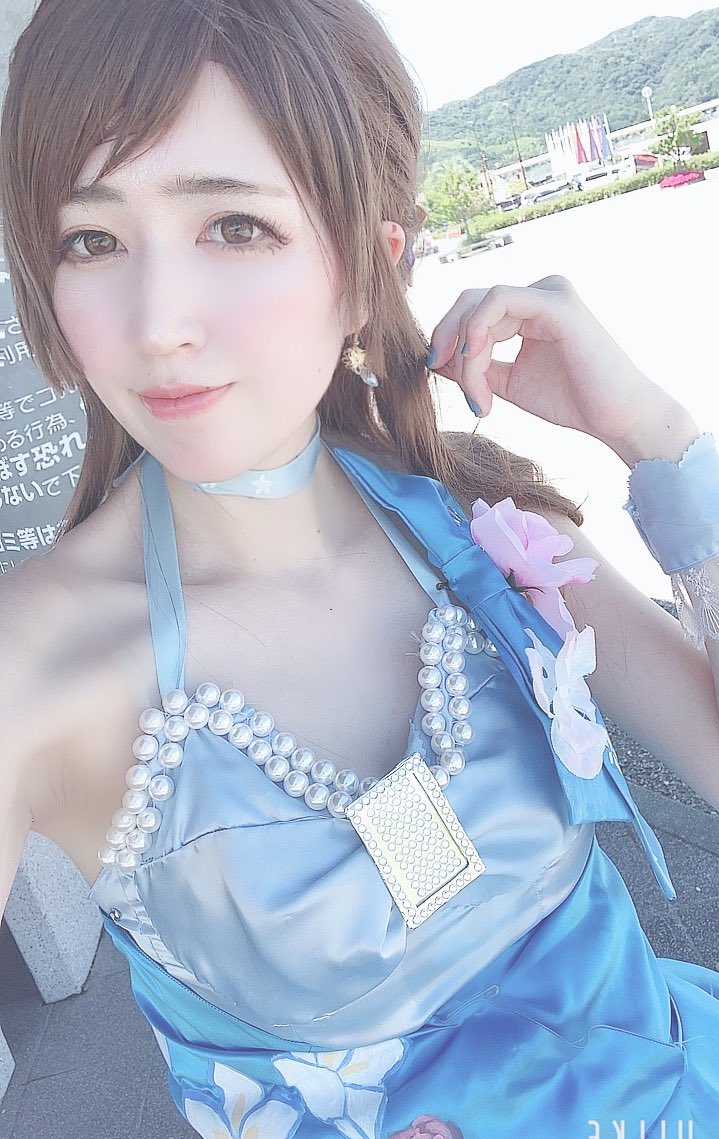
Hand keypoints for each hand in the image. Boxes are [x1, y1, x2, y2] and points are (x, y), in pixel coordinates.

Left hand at [427, 275, 673, 451]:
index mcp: (528, 309)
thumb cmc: (571, 401)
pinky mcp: (556, 303)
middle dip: (446, 339)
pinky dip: (477, 333)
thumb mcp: (507, 381)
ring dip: (466, 354)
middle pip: (468, 300)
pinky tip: (477, 363)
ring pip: (479, 306)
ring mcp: (549, 293)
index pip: (470, 309)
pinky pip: (498, 301)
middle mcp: (539, 293)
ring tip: (477, 395)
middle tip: (441, 375)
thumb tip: (436, 358)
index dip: (445, 339)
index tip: (438, 374)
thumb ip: (475, 366)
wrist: (616, 418)